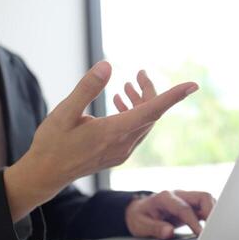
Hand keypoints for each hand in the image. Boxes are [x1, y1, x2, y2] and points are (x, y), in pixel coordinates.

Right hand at [4, 61, 198, 221]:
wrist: (46, 174)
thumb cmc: (52, 143)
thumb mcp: (64, 112)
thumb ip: (87, 88)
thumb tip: (107, 65)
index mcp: (112, 132)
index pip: (151, 110)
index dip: (172, 96)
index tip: (192, 85)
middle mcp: (123, 144)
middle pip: (150, 114)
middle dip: (149, 92)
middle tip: (140, 74)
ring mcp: (122, 151)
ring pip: (143, 123)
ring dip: (140, 103)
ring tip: (126, 86)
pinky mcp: (118, 154)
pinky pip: (135, 131)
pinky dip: (133, 114)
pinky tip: (118, 102)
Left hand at [125, 190, 215, 238]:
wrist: (138, 211)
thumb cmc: (139, 217)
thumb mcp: (141, 225)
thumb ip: (154, 228)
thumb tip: (168, 232)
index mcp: (165, 198)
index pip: (184, 208)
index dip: (194, 222)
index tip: (201, 235)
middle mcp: (178, 195)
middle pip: (202, 197)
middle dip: (212, 212)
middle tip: (215, 229)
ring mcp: (186, 199)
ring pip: (207, 200)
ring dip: (214, 213)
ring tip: (217, 229)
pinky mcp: (191, 206)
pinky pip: (206, 207)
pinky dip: (212, 216)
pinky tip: (213, 228)